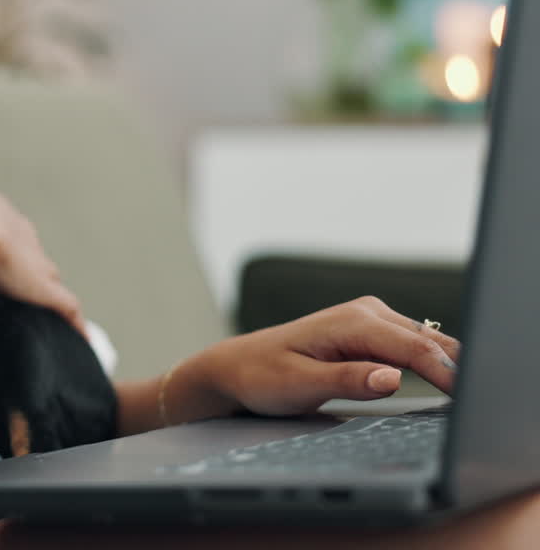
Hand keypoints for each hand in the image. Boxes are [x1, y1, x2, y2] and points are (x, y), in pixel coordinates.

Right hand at [0, 167, 85, 336]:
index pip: (9, 229)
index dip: (4, 242)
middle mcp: (22, 236)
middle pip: (32, 253)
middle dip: (27, 264)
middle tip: (16, 280)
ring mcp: (36, 263)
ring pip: (49, 277)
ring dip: (46, 289)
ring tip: (44, 306)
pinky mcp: (45, 290)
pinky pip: (66, 307)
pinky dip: (74, 322)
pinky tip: (80, 335)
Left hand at [179, 296, 459, 419]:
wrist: (237, 366)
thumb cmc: (262, 375)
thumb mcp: (300, 385)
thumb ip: (347, 380)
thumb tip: (392, 377)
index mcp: (351, 322)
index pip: (415, 347)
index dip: (447, 374)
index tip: (467, 397)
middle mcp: (366, 312)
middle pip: (428, 341)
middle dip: (455, 368)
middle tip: (474, 400)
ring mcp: (371, 319)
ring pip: (425, 342)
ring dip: (446, 365)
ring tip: (464, 394)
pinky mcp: (371, 332)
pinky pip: (413, 346)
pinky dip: (431, 363)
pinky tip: (442, 383)